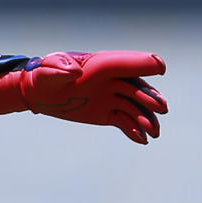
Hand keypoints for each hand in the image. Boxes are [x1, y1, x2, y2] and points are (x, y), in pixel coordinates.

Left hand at [0, 50, 167, 143]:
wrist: (40, 93)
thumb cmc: (44, 75)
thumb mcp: (46, 71)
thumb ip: (58, 68)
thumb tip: (75, 71)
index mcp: (100, 65)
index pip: (125, 63)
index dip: (143, 63)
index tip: (160, 67)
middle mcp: (111, 80)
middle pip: (135, 88)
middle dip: (149, 98)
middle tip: (161, 109)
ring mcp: (111, 97)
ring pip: (133, 107)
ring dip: (145, 119)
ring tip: (154, 133)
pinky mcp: (107, 113)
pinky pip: (124, 121)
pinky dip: (134, 130)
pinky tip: (142, 140)